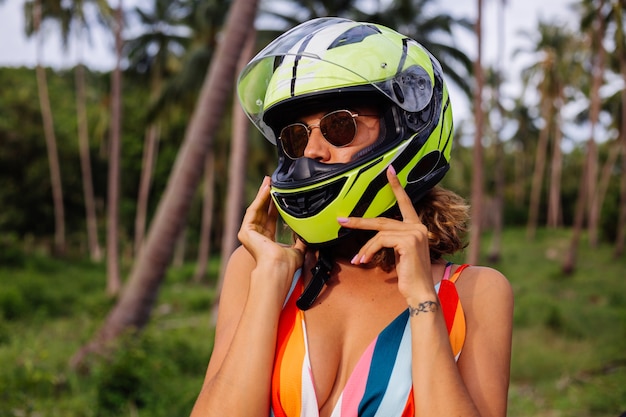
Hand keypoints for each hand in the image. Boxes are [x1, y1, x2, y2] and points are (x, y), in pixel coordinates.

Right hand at [238, 176, 304, 274]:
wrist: (279, 267)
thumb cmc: (287, 264)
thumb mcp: (298, 250)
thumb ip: (301, 241)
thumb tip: (309, 234)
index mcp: (268, 242)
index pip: (270, 220)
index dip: (275, 206)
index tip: (279, 194)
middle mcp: (257, 237)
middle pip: (262, 211)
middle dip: (267, 196)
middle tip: (272, 182)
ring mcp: (249, 234)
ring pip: (257, 209)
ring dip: (263, 194)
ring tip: (268, 181)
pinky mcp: (245, 231)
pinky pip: (253, 211)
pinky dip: (260, 199)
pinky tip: (266, 189)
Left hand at [337, 166, 434, 300]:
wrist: (420, 292)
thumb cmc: (409, 276)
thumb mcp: (399, 254)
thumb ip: (390, 240)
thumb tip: (371, 238)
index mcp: (417, 227)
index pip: (405, 202)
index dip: (396, 186)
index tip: (389, 171)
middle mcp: (418, 226)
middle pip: (382, 219)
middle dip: (359, 222)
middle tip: (341, 221)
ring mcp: (414, 232)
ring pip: (379, 233)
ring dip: (365, 247)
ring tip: (357, 259)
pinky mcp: (408, 241)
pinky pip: (381, 241)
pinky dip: (369, 250)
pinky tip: (364, 261)